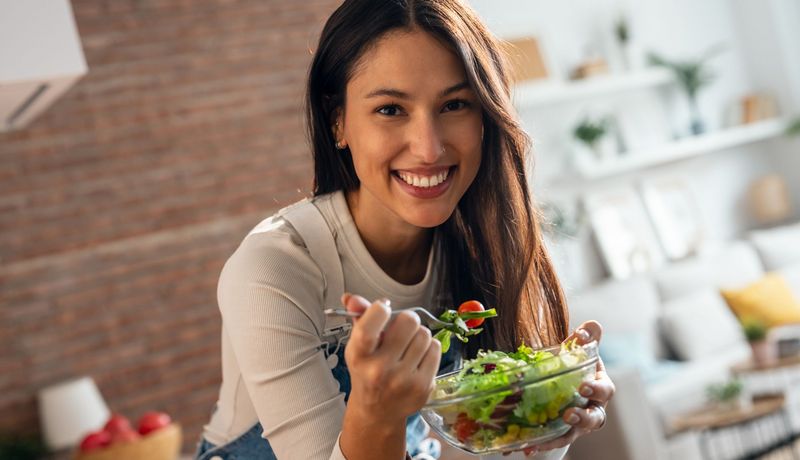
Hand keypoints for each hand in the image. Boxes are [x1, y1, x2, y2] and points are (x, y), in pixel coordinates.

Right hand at [342, 293, 441, 422]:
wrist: (377, 411)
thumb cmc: (368, 372)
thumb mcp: (358, 346)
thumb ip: (358, 318)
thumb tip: (352, 298)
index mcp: (359, 356)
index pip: (372, 322)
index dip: (381, 308)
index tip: (384, 309)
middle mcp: (379, 370)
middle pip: (408, 321)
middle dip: (406, 320)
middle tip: (400, 330)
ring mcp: (403, 380)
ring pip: (424, 334)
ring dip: (418, 335)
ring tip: (408, 346)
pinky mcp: (423, 386)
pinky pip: (435, 348)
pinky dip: (429, 348)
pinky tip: (417, 358)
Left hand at [504, 321, 614, 456]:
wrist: (563, 381)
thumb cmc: (574, 364)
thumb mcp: (578, 350)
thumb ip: (586, 338)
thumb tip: (591, 326)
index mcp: (599, 387)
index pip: (605, 390)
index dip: (597, 390)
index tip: (584, 387)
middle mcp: (592, 409)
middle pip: (595, 419)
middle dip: (583, 418)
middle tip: (569, 415)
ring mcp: (577, 424)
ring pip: (573, 434)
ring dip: (559, 437)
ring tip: (542, 440)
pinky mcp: (561, 432)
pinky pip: (551, 441)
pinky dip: (539, 444)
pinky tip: (525, 448)